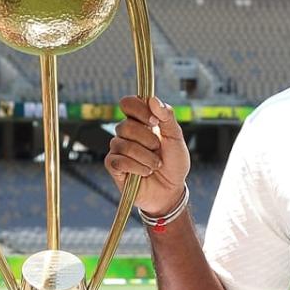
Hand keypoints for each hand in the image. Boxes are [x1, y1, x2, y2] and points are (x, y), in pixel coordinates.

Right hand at [104, 95, 189, 215]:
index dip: (138, 109)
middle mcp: (126, 133)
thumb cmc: (174, 163)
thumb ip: (167, 117)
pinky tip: (144, 172)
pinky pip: (118, 161)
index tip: (154, 121)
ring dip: (145, 157)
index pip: (128, 103)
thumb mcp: (176, 138)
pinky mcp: (114, 166)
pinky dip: (136, 167)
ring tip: (155, 165)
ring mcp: (118, 149)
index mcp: (140, 121)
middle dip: (147, 139)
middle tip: (158, 148)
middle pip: (125, 126)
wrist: (171, 190)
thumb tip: (153, 99)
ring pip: (123, 145)